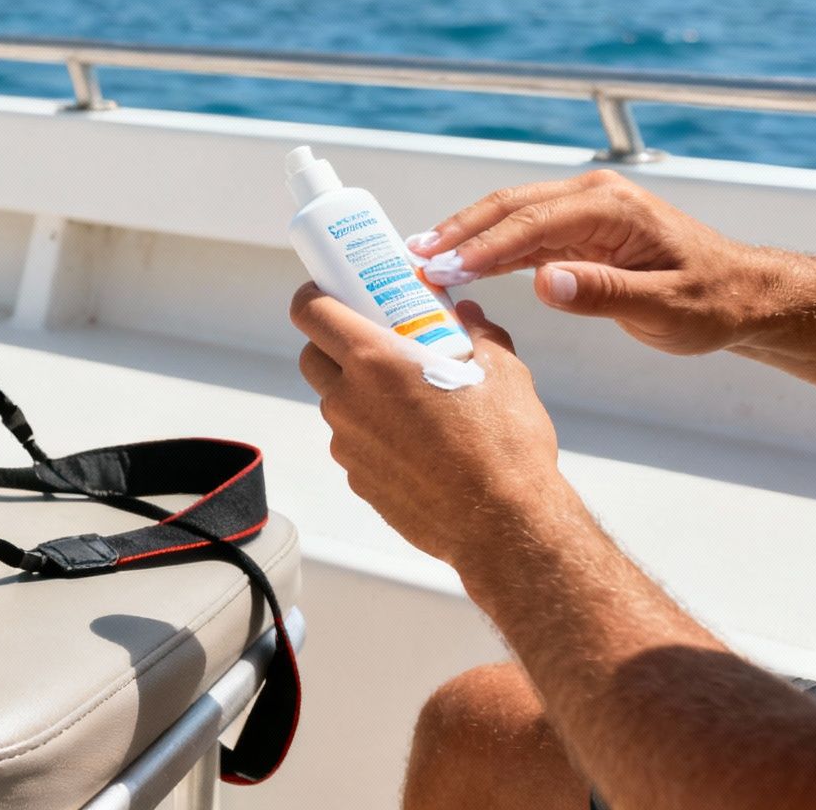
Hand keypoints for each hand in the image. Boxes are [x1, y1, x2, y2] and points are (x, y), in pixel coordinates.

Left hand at [290, 283, 565, 566]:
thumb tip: (469, 315)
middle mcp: (348, 400)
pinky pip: (352, 441)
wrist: (503, 524)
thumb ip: (480, 334)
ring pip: (334, 401)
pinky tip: (413, 439)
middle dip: (332, 342)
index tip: (327, 291)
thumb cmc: (504, 446)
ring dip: (355, 390)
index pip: (311, 313)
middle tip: (372, 341)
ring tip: (404, 395)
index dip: (312, 296)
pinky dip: (370, 431)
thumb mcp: (504, 372)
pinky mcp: (356, 478)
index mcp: (375, 362)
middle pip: (312, 356)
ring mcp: (348, 443)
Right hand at [412, 169, 781, 355]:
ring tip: (419, 258)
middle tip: (413, 257)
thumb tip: (543, 281)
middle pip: (510, 207)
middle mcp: (593, 198)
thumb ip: (603, 294)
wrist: (741, 294)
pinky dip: (488, 249)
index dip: (483, 245)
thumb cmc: (712, 302)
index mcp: (612, 207)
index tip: (442, 266)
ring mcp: (584, 211)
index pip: (532, 222)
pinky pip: (524, 235)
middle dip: (459, 232)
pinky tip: (456, 263)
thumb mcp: (666, 308)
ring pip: (511, 217)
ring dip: (466, 237)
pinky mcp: (579, 231)